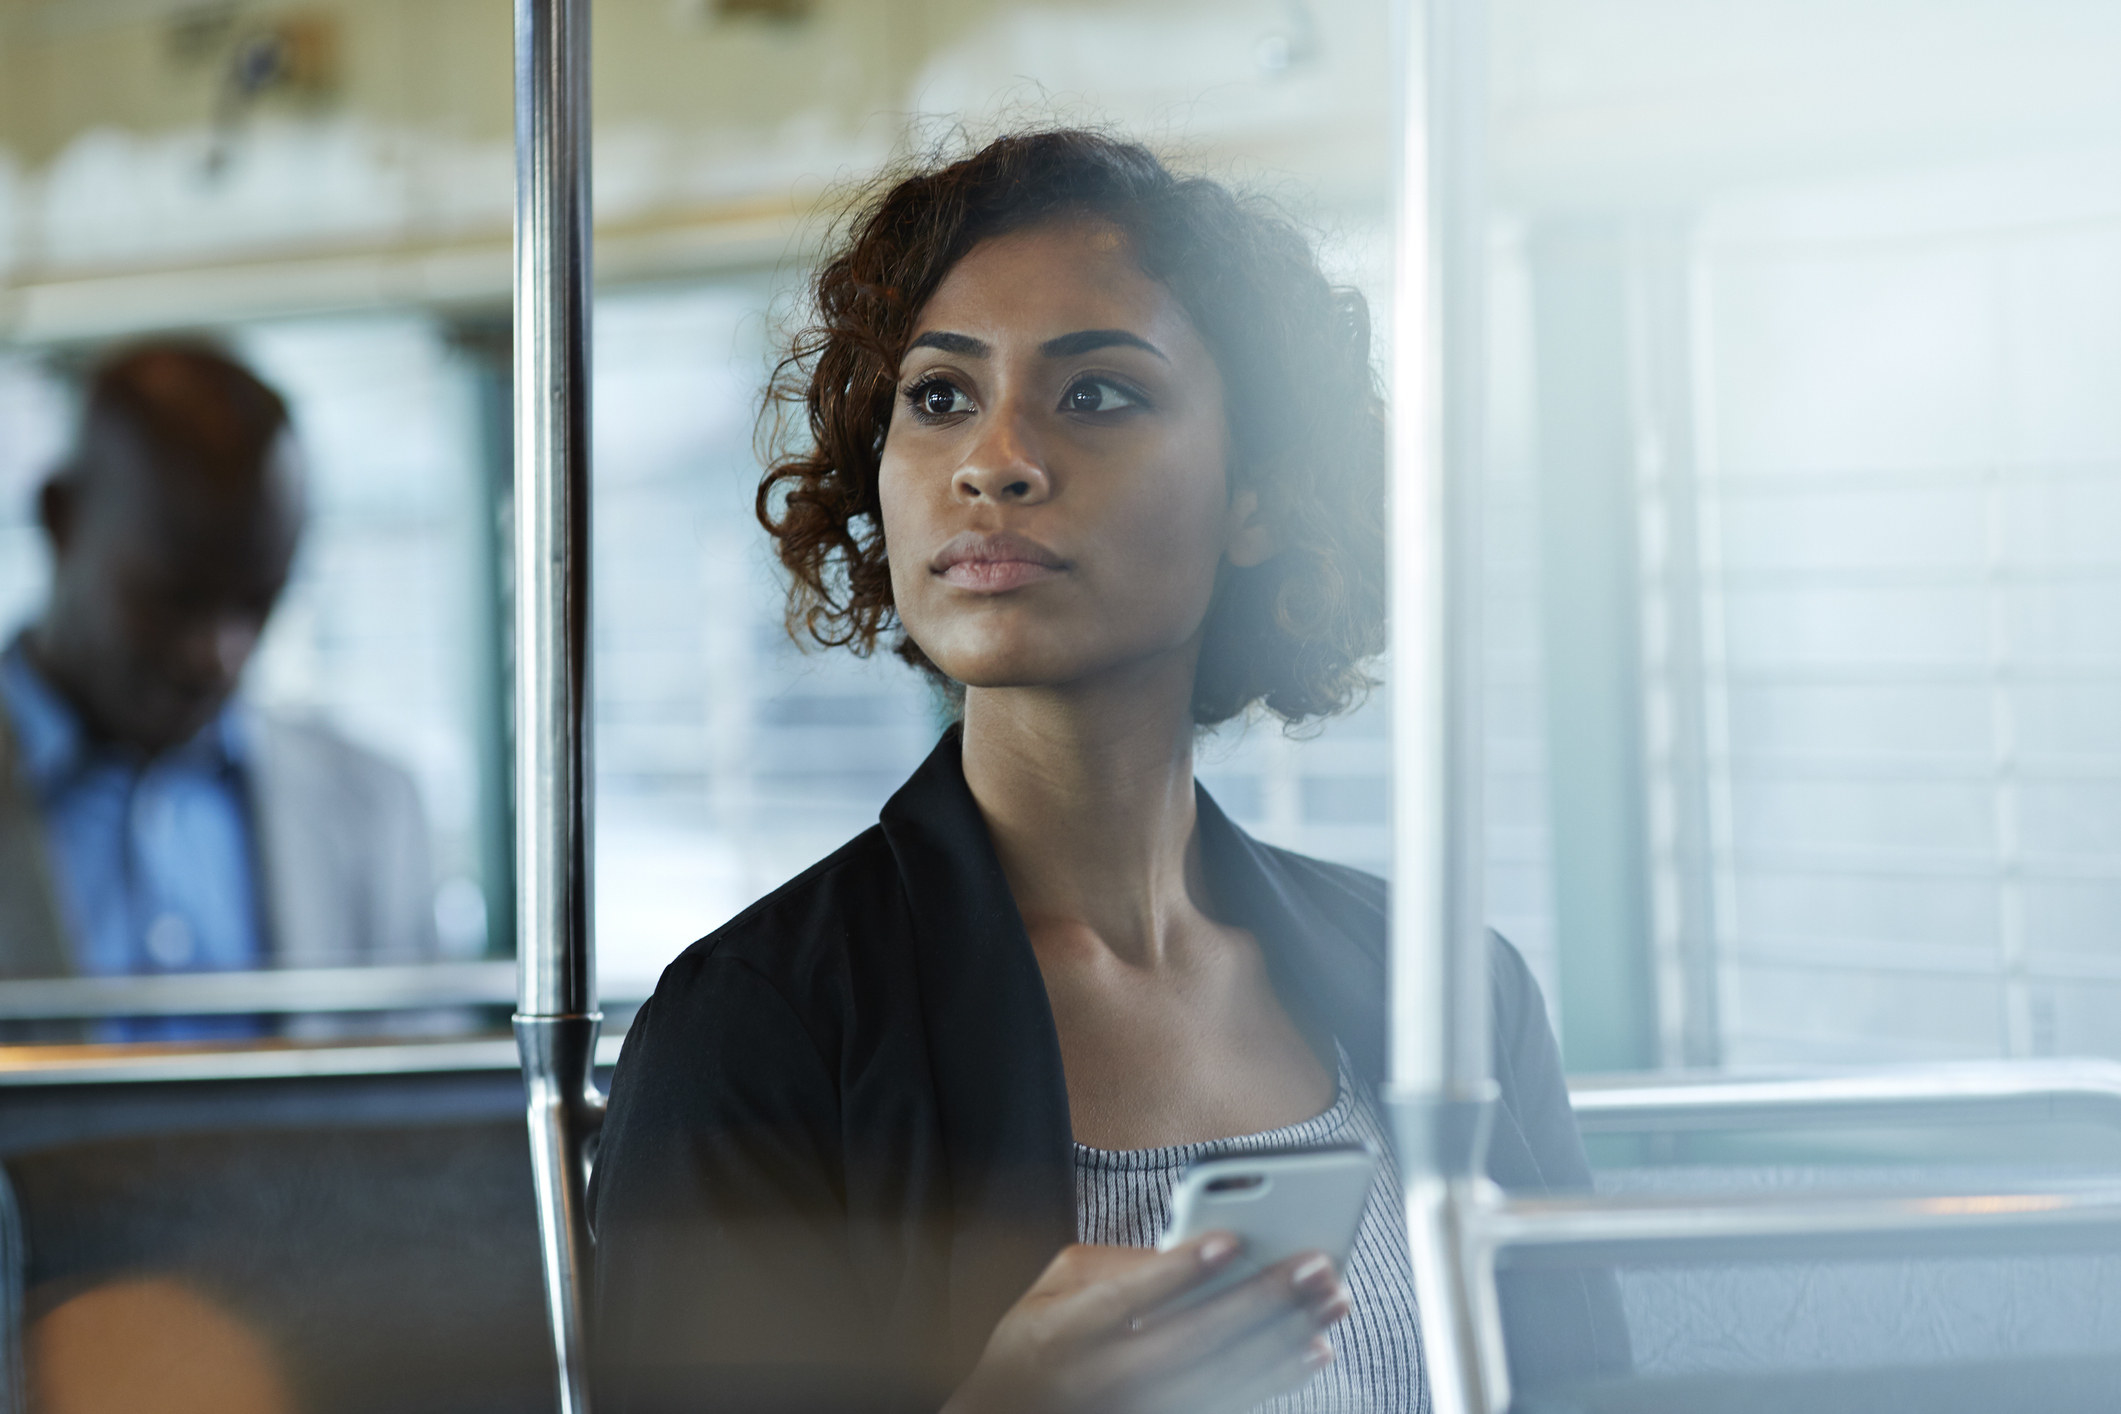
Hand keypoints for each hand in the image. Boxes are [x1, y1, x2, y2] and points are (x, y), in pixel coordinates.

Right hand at [942, 1235, 1350, 1413]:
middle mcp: (1101, 1380)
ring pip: (1221, 1380)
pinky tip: (1311, 1351)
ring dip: (1283, 1340)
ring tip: (1330, 1302)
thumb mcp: (1051, 1289)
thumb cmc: (1039, 1341)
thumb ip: (1111, 1265)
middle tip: (1315, 1265)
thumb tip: (1182, 1252)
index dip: (1178, 1271)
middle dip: (1260, 1301)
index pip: (1124, 1299)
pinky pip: (1227, 1406)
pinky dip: (1275, 1380)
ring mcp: (1136, 1412)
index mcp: (1063, 1333)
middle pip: (1190, 1340)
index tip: (1231, 1240)